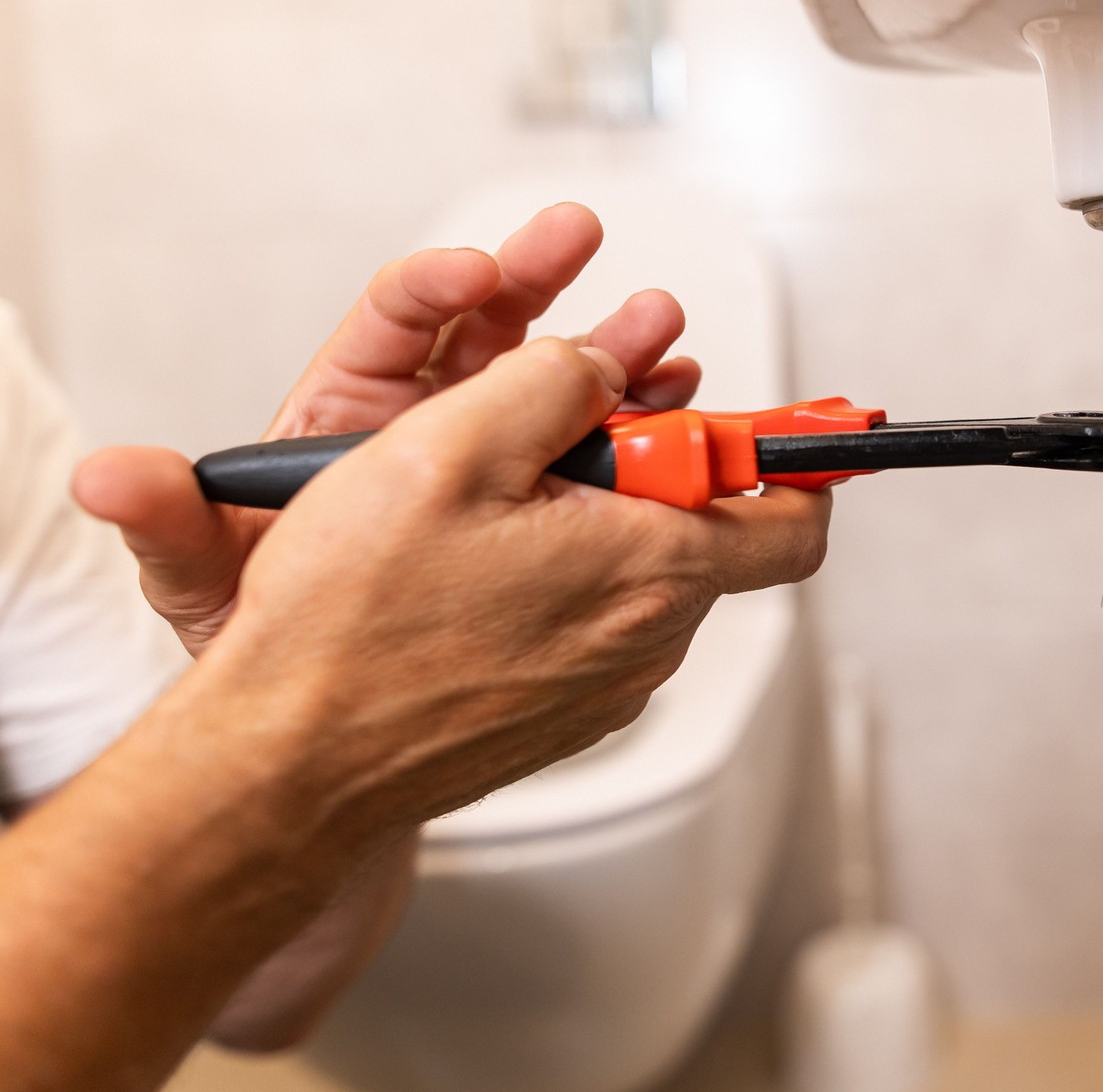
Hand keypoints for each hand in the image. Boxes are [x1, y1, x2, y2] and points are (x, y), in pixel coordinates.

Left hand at [73, 203, 700, 654]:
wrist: (334, 725)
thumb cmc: (269, 634)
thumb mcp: (209, 578)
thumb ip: (171, 523)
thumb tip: (113, 481)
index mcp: (347, 413)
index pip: (396, 323)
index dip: (437, 287)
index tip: (476, 272)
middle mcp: (422, 425)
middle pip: (488, 326)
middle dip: (541, 277)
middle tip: (577, 240)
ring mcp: (491, 466)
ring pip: (557, 381)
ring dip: (610, 348)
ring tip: (657, 324)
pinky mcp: (542, 512)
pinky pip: (596, 453)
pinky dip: (638, 424)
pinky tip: (672, 403)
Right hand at [168, 336, 829, 832]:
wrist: (285, 763)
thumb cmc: (352, 624)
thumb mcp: (450, 446)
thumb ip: (554, 381)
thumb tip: (604, 364)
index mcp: (651, 570)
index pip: (793, 517)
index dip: (787, 455)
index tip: (769, 420)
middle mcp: (648, 641)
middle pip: (701, 525)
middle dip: (645, 462)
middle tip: (553, 434)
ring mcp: (606, 686)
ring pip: (638, 568)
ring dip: (591, 516)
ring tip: (485, 501)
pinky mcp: (559, 712)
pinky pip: (590, 620)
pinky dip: (556, 574)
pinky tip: (468, 564)